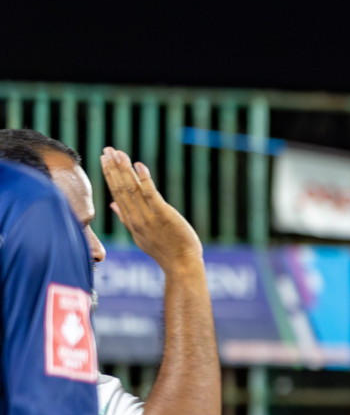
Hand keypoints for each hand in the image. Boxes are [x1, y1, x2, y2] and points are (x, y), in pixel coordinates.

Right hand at [100, 148, 201, 268]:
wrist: (181, 265)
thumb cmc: (165, 250)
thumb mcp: (141, 236)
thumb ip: (126, 218)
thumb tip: (113, 205)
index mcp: (131, 221)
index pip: (116, 193)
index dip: (110, 175)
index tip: (104, 160)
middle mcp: (136, 217)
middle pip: (120, 188)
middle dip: (113, 167)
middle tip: (107, 149)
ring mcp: (148, 217)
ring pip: (132, 189)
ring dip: (124, 169)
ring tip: (118, 153)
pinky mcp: (163, 216)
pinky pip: (151, 194)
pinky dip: (144, 179)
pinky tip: (139, 165)